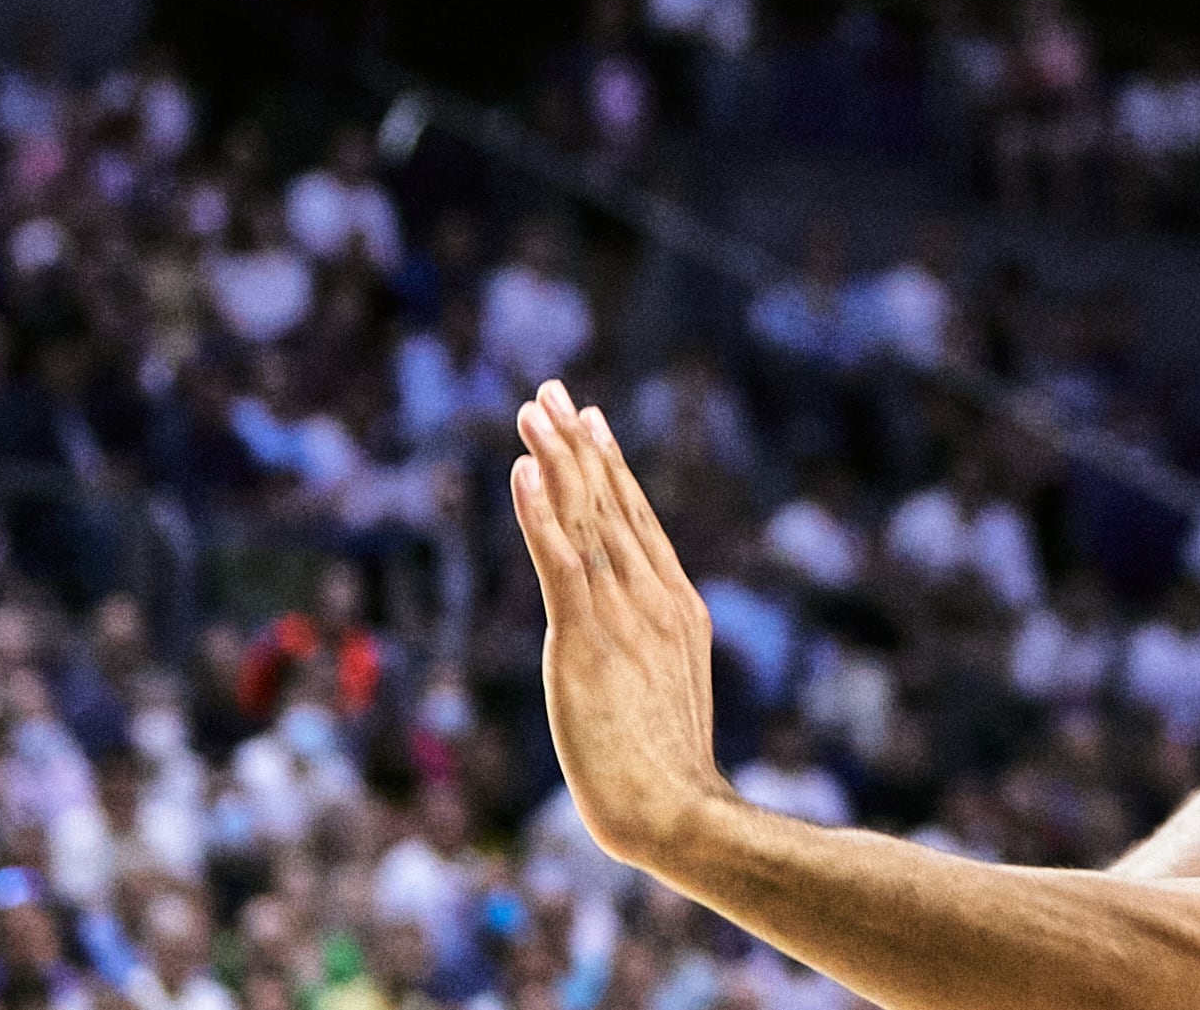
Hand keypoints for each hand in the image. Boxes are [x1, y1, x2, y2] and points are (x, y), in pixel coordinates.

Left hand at [511, 382, 731, 874]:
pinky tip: (523, 472)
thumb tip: (634, 643)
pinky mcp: (586, 640)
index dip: (608, 466)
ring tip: (532, 411)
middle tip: (552, 390)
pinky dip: (540, 513)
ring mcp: (622, 615)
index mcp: (675, 604)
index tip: (588, 420)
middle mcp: (652, 596)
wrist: (674, 808)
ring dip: (554, 460)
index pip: (635, 519)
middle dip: (576, 444)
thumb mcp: (665, 691)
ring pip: (584, 520)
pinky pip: (559, 563)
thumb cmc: (665, 771)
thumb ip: (650, 651)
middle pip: (608, 504)